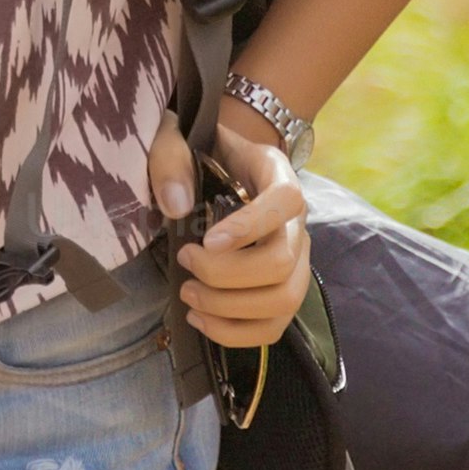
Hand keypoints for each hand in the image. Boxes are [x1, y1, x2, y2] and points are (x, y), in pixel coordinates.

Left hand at [157, 113, 312, 351]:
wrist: (223, 163)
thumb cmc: (200, 151)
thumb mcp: (178, 136)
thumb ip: (172, 159)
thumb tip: (176, 207)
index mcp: (277, 174)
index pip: (286, 201)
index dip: (249, 226)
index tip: (206, 240)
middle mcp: (297, 220)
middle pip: (281, 263)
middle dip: (225, 275)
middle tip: (184, 262)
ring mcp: (296, 258)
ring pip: (283, 300)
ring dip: (229, 308)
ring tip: (188, 296)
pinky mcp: (283, 289)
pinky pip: (274, 325)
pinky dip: (235, 333)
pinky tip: (201, 319)